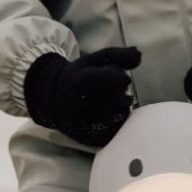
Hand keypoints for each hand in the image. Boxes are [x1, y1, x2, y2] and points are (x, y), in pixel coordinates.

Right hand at [23, 46, 141, 146]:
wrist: (52, 100)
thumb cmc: (79, 76)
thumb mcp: (95, 60)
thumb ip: (119, 55)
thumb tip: (139, 54)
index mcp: (84, 81)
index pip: (121, 81)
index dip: (120, 77)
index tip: (109, 76)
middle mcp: (84, 104)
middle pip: (123, 99)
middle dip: (119, 93)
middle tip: (103, 90)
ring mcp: (86, 124)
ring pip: (122, 114)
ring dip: (119, 107)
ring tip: (104, 101)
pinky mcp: (90, 138)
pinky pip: (116, 129)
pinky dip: (116, 121)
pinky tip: (106, 114)